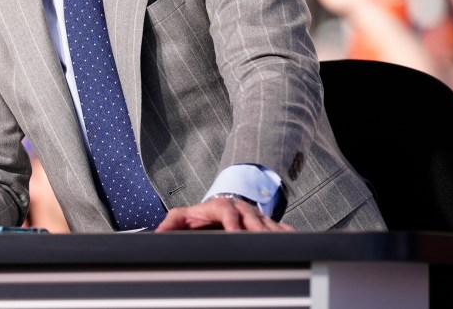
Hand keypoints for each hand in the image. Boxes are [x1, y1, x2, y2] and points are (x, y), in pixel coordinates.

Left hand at [155, 197, 292, 231]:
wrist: (218, 208)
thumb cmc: (200, 216)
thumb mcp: (183, 217)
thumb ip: (171, 223)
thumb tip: (157, 234)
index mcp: (220, 206)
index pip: (227, 211)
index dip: (232, 222)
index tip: (236, 233)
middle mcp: (239, 208)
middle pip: (251, 218)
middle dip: (258, 230)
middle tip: (263, 244)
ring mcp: (253, 215)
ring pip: (267, 223)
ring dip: (273, 234)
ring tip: (280, 247)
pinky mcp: (264, 222)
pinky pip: (278, 227)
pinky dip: (286, 234)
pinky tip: (294, 242)